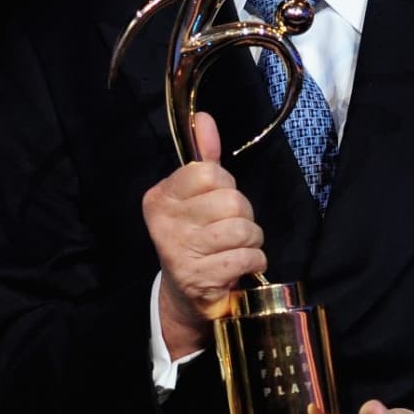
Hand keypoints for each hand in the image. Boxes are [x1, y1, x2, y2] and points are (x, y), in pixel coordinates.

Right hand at [143, 112, 266, 357]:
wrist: (185, 295)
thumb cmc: (196, 238)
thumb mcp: (195, 197)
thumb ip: (203, 158)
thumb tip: (203, 118)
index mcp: (160, 197)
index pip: (209, 173)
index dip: (225, 187)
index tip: (215, 205)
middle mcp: (164, 223)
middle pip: (232, 200)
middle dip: (243, 216)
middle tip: (229, 230)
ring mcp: (180, 252)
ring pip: (244, 229)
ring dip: (251, 240)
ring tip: (237, 248)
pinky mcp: (200, 278)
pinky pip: (248, 257)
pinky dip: (254, 261)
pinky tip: (240, 266)